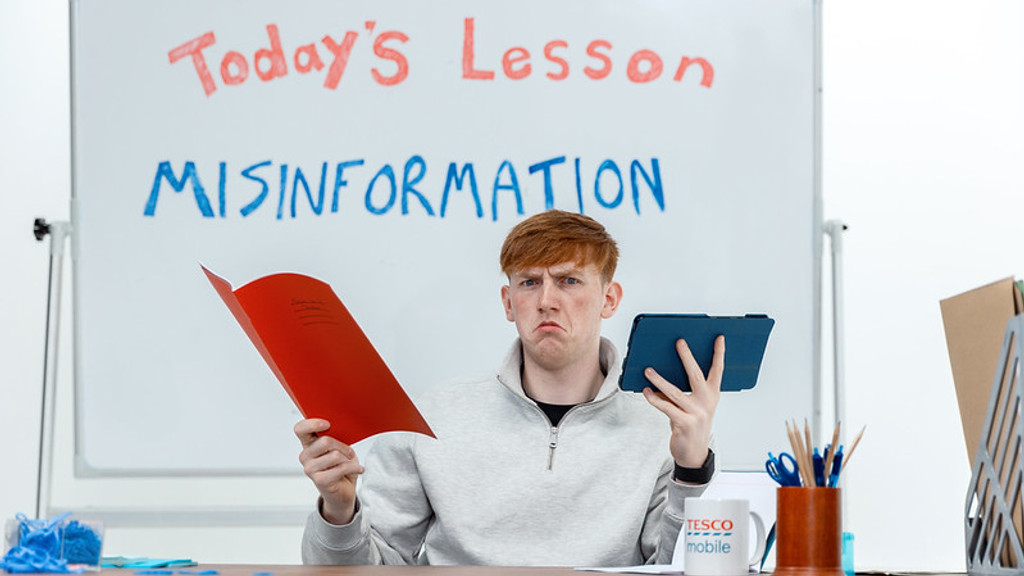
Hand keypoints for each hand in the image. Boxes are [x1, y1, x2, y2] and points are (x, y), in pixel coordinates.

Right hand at [294, 418, 364, 524]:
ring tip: (350, 463)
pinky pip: (342, 468)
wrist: (343, 492)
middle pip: (325, 441)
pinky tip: (359, 469)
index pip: (300, 429)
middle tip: (348, 453)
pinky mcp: (319, 480)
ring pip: (335, 455)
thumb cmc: (341, 466)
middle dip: (342, 446)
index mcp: (308, 444)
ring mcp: (310, 469)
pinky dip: (354, 468)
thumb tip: (340, 429)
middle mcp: (305, 456)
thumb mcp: (340, 447)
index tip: (327, 424)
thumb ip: (335, 437)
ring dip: (348, 458)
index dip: (312, 424)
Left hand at [642, 336, 723, 468]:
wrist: (693, 453)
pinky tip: (647, 391)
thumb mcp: (693, 406)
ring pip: (675, 392)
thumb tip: (662, 372)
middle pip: (696, 375)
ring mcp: (696, 413)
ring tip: (648, 370)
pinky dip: (654, 399)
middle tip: (679, 342)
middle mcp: (707, 402)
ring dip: (659, 380)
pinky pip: (666, 407)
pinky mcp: (684, 424)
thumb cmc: (692, 424)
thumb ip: (683, 391)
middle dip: (687, 357)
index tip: (719, 338)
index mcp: (712, 395)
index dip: (719, 354)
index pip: (718, 371)